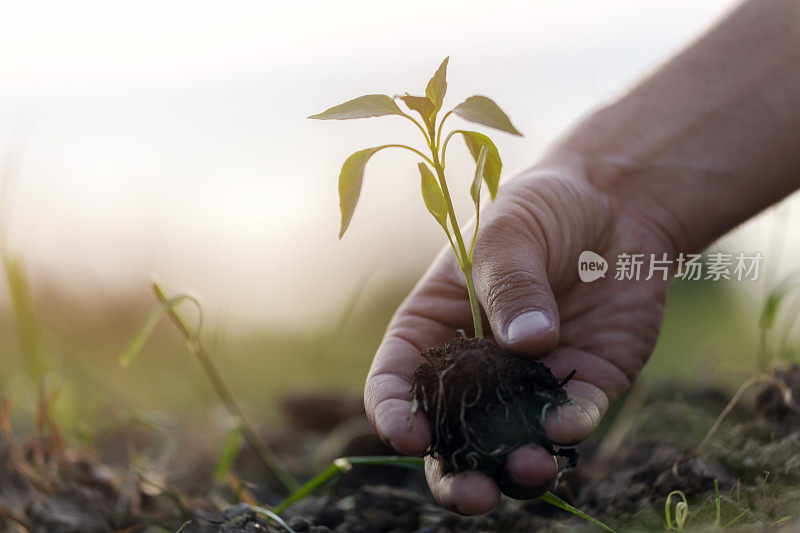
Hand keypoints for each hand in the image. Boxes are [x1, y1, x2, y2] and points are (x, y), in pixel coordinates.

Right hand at [364, 162, 677, 513]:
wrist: (615, 204)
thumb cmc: (540, 208)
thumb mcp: (507, 232)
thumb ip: (508, 284)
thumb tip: (530, 344)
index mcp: (434, 330)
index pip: (397, 382)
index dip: (394, 414)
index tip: (408, 435)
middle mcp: (476, 368)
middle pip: (452, 436)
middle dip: (456, 475)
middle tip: (472, 495)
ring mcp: (529, 381)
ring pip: (512, 443)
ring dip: (517, 468)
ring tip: (530, 470)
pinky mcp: (584, 381)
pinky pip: (574, 417)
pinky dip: (570, 428)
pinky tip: (569, 423)